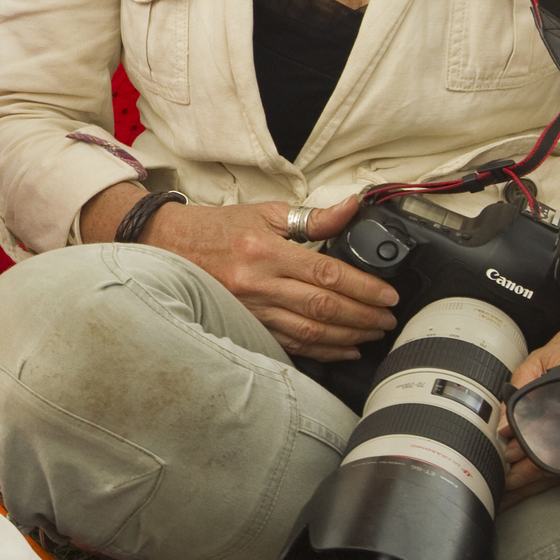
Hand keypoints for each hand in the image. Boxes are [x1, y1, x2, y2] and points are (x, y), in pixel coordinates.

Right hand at [135, 196, 400, 360]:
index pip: (327, 273)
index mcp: (267, 251)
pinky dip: (322, 351)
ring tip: (373, 333)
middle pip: (323, 307)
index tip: (388, 295)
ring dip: (348, 337)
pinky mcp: (246, 326)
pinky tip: (343, 349)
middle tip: (389, 318)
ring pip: (309, 332)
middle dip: (363, 316)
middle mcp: (259, 284)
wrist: (170, 247)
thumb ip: (314, 217)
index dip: (363, 288)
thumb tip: (353, 208)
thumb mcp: (266, 213)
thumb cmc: (220, 228)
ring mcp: (251, 310)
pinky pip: (291, 344)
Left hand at [497, 298, 559, 504]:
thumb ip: (518, 392)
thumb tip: (503, 428)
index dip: (527, 446)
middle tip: (510, 477)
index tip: (508, 457)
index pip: (553, 423)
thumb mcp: (537, 361)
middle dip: (535, 468)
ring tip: (524, 476)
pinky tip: (549, 470)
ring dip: (550, 472)